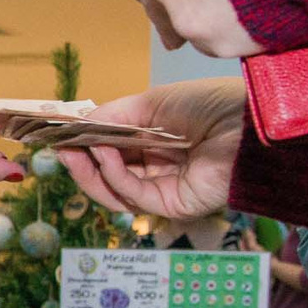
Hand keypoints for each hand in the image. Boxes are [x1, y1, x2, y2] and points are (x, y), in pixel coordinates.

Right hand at [58, 79, 246, 222]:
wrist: (248, 125)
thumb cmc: (209, 105)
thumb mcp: (153, 102)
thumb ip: (113, 116)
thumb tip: (78, 125)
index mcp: (156, 140)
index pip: (112, 148)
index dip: (86, 143)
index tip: (60, 136)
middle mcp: (158, 166)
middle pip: (108, 172)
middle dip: (82, 160)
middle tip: (60, 148)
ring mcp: (164, 188)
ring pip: (114, 189)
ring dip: (91, 171)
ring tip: (75, 152)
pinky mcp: (172, 206)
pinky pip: (133, 194)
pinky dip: (113, 176)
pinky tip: (106, 155)